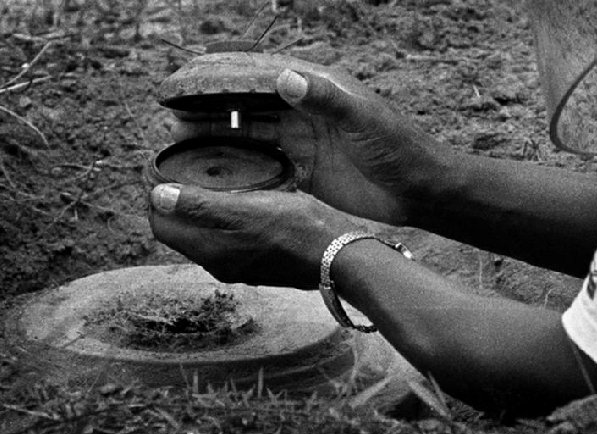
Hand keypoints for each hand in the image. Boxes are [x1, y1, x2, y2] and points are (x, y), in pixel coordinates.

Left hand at [148, 183, 357, 288]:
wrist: (338, 255)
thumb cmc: (296, 229)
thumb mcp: (245, 209)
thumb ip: (199, 206)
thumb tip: (157, 197)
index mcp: (211, 252)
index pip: (162, 226)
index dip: (155, 197)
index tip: (157, 170)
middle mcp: (221, 264)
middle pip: (182, 232)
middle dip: (174, 202)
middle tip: (178, 170)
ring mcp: (241, 265)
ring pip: (205, 235)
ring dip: (198, 210)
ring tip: (205, 180)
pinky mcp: (260, 261)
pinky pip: (228, 238)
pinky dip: (221, 218)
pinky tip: (237, 200)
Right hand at [171, 61, 451, 224]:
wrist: (420, 189)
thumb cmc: (398, 148)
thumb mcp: (362, 119)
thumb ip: (323, 99)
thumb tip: (282, 77)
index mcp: (317, 88)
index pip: (259, 75)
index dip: (220, 77)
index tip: (182, 82)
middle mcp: (305, 110)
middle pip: (249, 103)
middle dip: (211, 106)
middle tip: (171, 114)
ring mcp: (304, 141)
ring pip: (253, 134)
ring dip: (221, 136)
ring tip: (183, 142)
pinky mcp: (307, 171)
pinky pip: (266, 164)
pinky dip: (242, 167)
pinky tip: (218, 172)